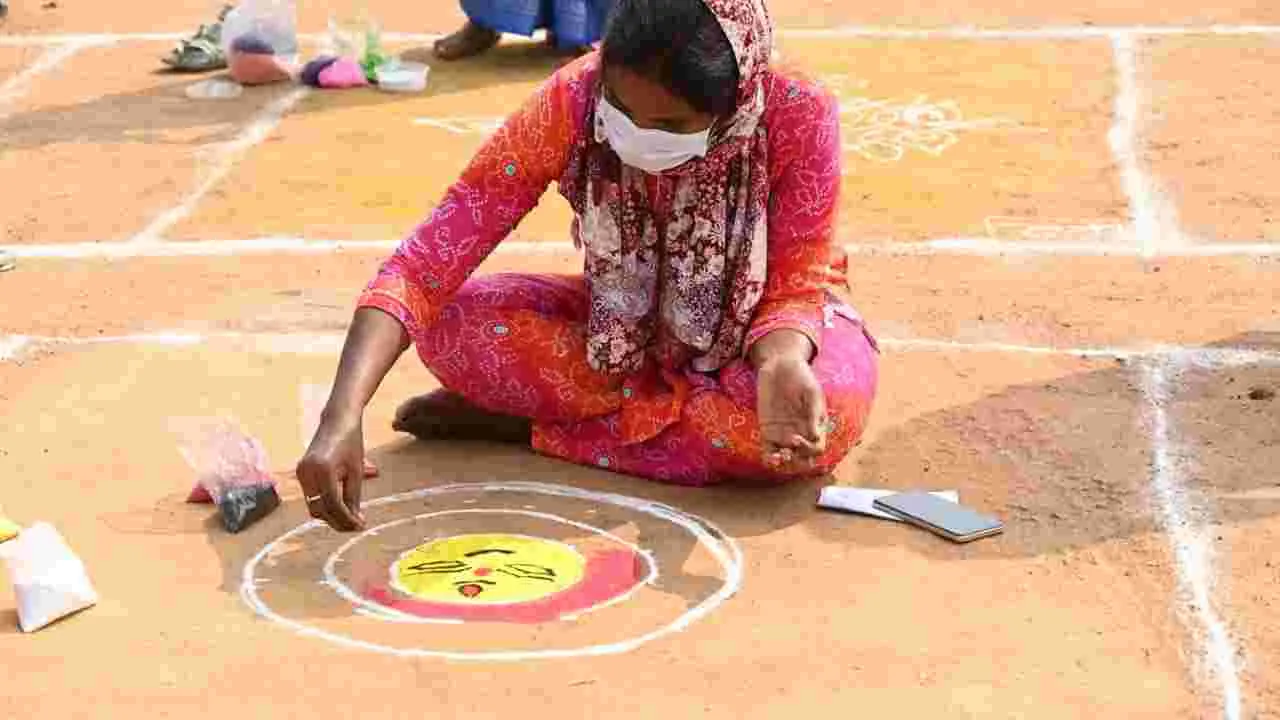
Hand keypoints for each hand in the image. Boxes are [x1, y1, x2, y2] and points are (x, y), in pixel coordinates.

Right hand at [296, 411, 367, 531]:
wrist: (337, 419)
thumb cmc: (351, 441)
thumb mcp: (356, 470)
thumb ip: (353, 496)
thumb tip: (356, 519)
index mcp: (322, 470)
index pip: (333, 504)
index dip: (347, 519)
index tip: (361, 526)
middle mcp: (307, 473)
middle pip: (320, 509)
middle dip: (338, 521)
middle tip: (356, 526)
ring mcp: (301, 473)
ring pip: (314, 506)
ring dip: (331, 516)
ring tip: (351, 519)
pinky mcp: (302, 473)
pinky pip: (312, 497)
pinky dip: (325, 505)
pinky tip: (340, 508)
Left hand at [756, 355, 827, 469]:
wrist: (781, 366)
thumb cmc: (801, 377)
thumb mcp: (812, 393)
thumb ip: (813, 414)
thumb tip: (816, 436)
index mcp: (816, 426)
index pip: (817, 449)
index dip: (809, 450)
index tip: (797, 438)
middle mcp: (801, 433)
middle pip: (802, 458)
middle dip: (797, 462)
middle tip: (788, 453)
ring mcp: (784, 433)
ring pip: (786, 458)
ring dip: (784, 463)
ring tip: (778, 458)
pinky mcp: (768, 430)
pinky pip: (770, 450)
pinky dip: (770, 458)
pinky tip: (770, 458)